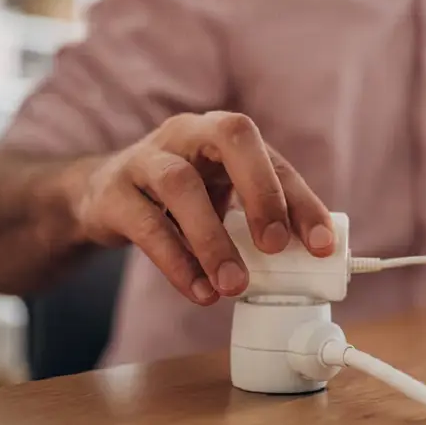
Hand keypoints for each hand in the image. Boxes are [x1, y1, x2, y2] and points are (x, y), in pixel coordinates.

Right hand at [73, 112, 333, 304]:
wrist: (103, 195)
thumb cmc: (182, 196)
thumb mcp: (224, 197)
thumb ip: (262, 221)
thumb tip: (311, 259)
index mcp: (226, 134)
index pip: (275, 161)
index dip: (302, 202)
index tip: (322, 246)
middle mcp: (188, 133)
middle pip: (231, 137)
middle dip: (261, 191)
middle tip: (275, 246)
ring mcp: (145, 158)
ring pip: (180, 185)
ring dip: (213, 240)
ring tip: (234, 285)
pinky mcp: (112, 193)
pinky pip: (146, 225)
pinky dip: (176, 263)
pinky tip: (199, 291)